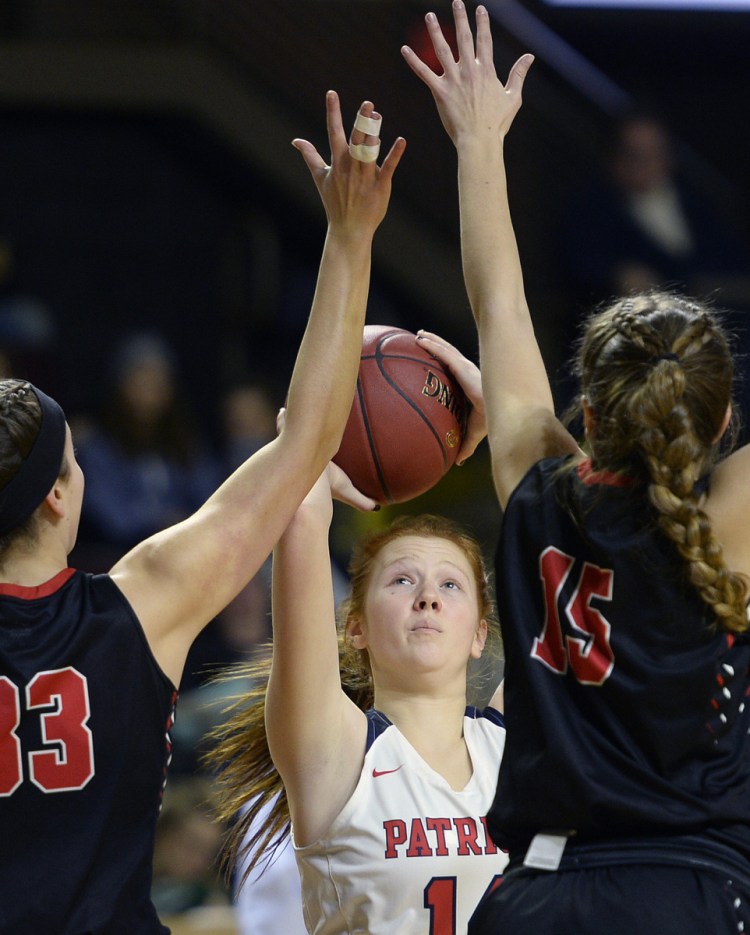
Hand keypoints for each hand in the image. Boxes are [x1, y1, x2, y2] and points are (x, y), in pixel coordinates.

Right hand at [292, 91, 406, 239]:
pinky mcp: (381, 185)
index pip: (334, 132)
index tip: (332, 93)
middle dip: (361, 121)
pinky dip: (395, 154)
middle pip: (356, 139)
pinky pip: (389, 167)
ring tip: (377, 115)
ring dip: (374, 133)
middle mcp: (351, 166)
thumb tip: (296, 140)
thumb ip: (310, 156)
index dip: (333, 112)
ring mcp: (366, 176)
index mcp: (337, 162)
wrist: (348, 229)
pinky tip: (401, 140)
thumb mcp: (320, 177)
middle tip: (367, 103)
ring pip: (370, 150)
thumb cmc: (335, 203)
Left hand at [401, 1, 532, 147]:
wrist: (479, 140)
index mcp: (486, 70)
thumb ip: (518, 74)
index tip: (480, 9)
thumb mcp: (513, 97)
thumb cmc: (497, 123)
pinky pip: (424, 73)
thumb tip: (530, 56)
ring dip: (435, 31)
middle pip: (463, 38)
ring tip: (429, 16)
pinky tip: (405, 49)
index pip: (484, 40)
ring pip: (442, 49)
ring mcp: (453, 80)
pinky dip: (414, 61)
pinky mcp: (439, 92)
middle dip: (460, 18)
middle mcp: (469, 71)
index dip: (482, 23)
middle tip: (456, 2)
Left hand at [415, 330, 485, 463]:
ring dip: (432, 341)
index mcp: (470, 382)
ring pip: (445, 349)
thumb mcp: (473, 431)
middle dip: (437, 345)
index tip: (436, 355)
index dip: (447, 360)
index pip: (456, 368)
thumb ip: (465, 443)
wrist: (502, 410)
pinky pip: (443, 353)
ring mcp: (465, 367)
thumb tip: (457, 462)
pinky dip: (431, 346)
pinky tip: (420, 340)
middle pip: (449, 354)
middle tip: (422, 339)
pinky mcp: (462, 367)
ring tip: (419, 335)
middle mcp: (467, 371)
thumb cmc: (493, 419)